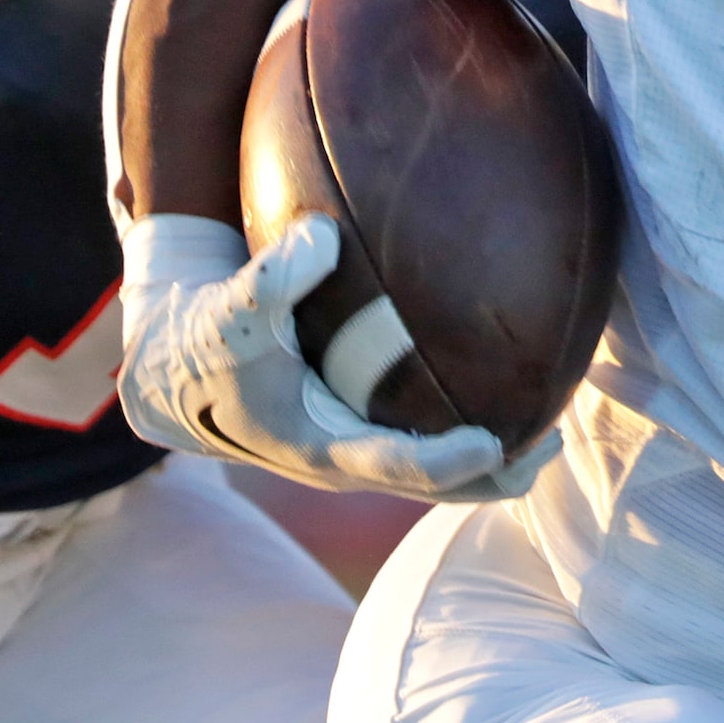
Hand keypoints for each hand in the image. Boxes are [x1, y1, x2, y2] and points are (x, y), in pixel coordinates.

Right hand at [117, 213, 558, 502]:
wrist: (171, 370)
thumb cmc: (204, 337)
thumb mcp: (228, 309)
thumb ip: (271, 278)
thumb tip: (323, 236)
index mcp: (319, 447)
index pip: (398, 465)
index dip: (449, 462)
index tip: (497, 441)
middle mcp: (344, 460)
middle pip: (433, 486)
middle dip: (496, 472)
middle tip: (552, 441)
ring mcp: (352, 451)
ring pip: (432, 470)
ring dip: (491, 460)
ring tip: (551, 424)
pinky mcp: (353, 431)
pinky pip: (419, 439)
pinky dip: (461, 423)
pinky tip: (505, 380)